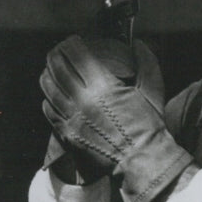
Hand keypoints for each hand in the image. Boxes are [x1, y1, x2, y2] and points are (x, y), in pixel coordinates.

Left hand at [41, 36, 192, 201]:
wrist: (142, 160)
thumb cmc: (149, 127)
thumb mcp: (153, 91)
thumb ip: (147, 64)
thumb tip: (139, 44)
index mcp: (104, 87)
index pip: (77, 56)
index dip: (71, 44)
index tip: (73, 41)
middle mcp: (84, 101)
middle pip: (58, 69)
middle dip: (55, 55)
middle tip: (57, 51)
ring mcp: (73, 119)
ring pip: (49, 89)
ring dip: (47, 74)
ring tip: (50, 69)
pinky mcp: (68, 134)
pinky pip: (50, 111)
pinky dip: (48, 99)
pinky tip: (51, 95)